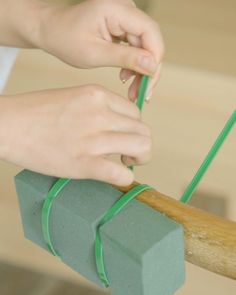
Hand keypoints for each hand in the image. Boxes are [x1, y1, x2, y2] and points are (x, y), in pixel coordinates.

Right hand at [0, 86, 151, 185]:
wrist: (9, 125)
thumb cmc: (37, 112)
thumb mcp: (74, 97)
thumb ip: (99, 108)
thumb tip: (118, 125)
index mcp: (98, 95)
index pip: (135, 113)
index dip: (135, 127)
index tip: (126, 137)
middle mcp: (100, 114)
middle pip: (143, 130)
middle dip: (142, 144)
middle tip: (131, 153)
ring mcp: (94, 139)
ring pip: (141, 148)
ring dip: (139, 158)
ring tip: (125, 162)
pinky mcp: (85, 163)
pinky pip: (122, 174)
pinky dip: (126, 178)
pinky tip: (117, 176)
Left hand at [40, 0, 163, 100]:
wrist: (51, 31)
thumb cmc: (65, 39)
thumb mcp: (95, 54)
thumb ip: (125, 58)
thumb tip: (152, 66)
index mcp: (117, 9)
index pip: (150, 32)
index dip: (154, 59)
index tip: (148, 83)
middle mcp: (125, 9)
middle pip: (150, 41)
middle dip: (148, 70)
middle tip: (142, 94)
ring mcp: (125, 17)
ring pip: (145, 47)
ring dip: (141, 71)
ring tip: (133, 91)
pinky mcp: (123, 27)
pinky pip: (136, 47)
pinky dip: (133, 65)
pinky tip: (125, 77)